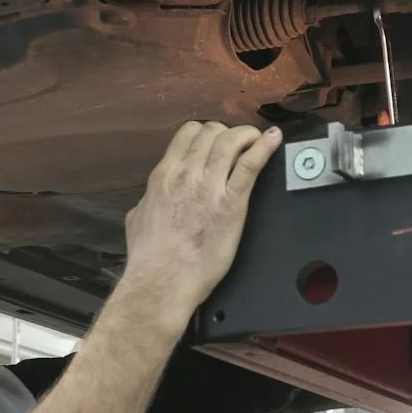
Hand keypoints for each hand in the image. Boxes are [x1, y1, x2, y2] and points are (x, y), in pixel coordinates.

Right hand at [117, 121, 282, 321]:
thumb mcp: (137, 218)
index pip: (188, 134)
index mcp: (164, 175)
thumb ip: (147, 201)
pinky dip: (265, 147)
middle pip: (212, 133)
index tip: (215, 140)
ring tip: (257, 138)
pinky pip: (250, 165)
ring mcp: (210, 186)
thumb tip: (150, 199)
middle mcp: (186, 173)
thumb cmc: (149, 257)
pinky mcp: (232, 203)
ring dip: (247, 135)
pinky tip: (274, 139)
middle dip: (228, 133)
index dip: (206, 132)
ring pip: (231, 142)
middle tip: (238, 144)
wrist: (162, 280)